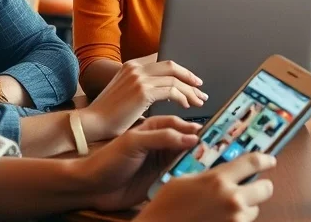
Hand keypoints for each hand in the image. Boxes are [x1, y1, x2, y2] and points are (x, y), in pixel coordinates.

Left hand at [78, 116, 201, 211]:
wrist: (93, 186)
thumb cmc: (108, 159)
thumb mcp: (135, 142)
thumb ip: (163, 137)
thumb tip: (192, 137)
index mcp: (154, 129)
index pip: (181, 125)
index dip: (195, 128)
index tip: (211, 133)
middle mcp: (161, 144)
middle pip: (188, 142)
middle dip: (202, 145)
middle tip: (217, 150)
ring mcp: (161, 163)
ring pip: (187, 159)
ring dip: (197, 161)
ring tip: (210, 164)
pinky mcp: (161, 180)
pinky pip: (180, 177)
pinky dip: (189, 177)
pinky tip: (195, 178)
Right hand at [80, 59, 207, 140]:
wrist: (91, 124)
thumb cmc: (107, 116)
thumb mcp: (125, 94)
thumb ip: (141, 88)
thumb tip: (160, 93)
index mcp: (131, 66)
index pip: (162, 63)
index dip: (180, 71)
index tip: (191, 81)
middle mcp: (136, 68)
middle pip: (172, 67)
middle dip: (189, 78)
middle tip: (200, 89)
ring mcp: (139, 78)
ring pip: (175, 79)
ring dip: (190, 91)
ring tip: (198, 101)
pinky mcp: (143, 91)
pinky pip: (171, 91)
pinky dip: (182, 98)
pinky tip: (187, 106)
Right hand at [138, 152, 276, 221]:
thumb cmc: (166, 207)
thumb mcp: (185, 181)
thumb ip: (210, 176)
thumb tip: (225, 174)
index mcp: (218, 180)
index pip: (252, 163)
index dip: (265, 159)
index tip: (270, 160)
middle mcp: (231, 199)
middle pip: (266, 188)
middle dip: (259, 187)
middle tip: (249, 188)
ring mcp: (234, 220)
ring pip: (255, 210)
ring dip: (245, 208)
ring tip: (225, 209)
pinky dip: (236, 221)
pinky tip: (221, 219)